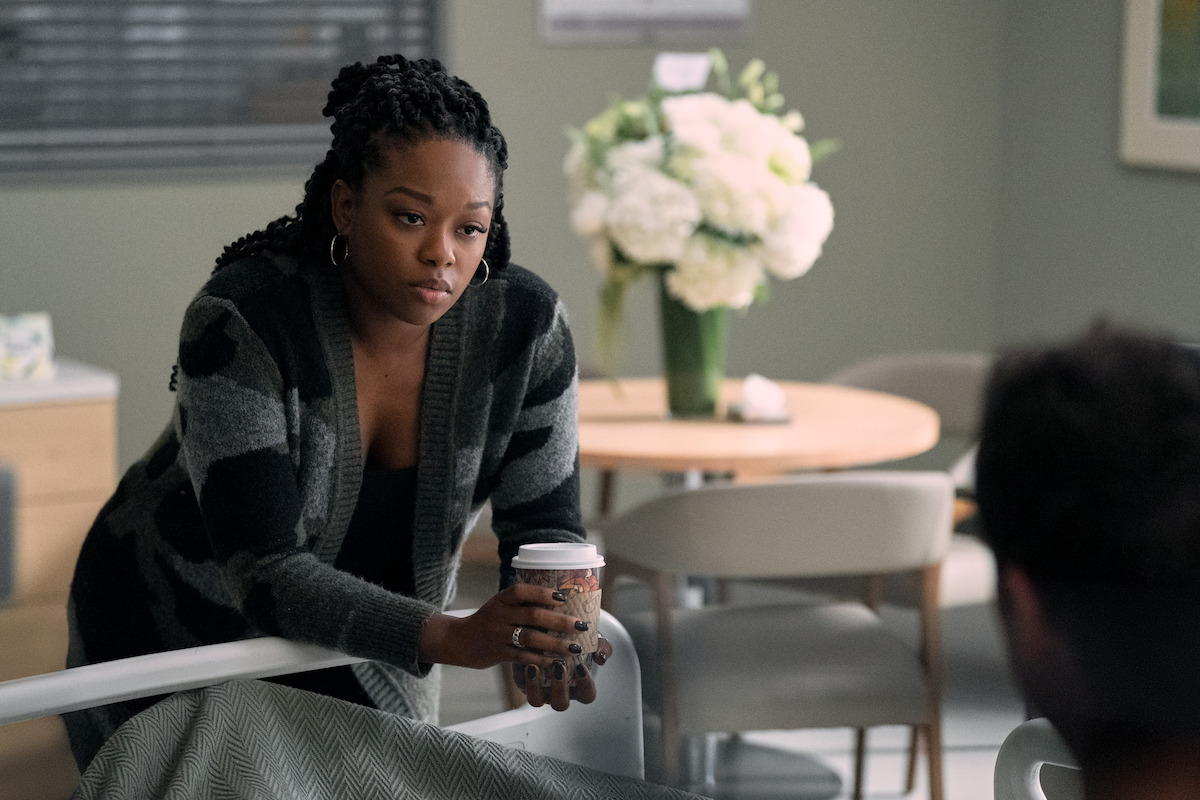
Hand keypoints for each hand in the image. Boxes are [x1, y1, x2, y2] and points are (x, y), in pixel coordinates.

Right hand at [417, 583, 587, 670]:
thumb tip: (560, 602)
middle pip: (534, 616)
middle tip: (581, 626)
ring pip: (531, 639)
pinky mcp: (497, 653)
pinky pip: (523, 657)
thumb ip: (523, 603)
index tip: (563, 598)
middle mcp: (499, 615)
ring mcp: (497, 634)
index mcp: (502, 599)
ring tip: (574, 648)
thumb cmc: (488, 621)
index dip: (543, 593)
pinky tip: (556, 663)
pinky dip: (541, 660)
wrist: (458, 640)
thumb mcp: (500, 605)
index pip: (523, 591)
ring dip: (556, 644)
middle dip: (560, 621)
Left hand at [521, 633, 611, 710]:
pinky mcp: (526, 681)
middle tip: (558, 666)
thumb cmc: (578, 638)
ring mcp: (542, 690)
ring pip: (536, 700)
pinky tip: (525, 660)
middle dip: (559, 688)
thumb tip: (600, 657)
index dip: (585, 685)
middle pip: (560, 704)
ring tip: (534, 667)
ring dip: (535, 686)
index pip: (587, 695)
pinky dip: (524, 676)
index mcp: (580, 686)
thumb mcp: (593, 639)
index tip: (581, 667)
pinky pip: (522, 686)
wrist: (553, 628)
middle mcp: (561, 692)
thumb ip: (602, 647)